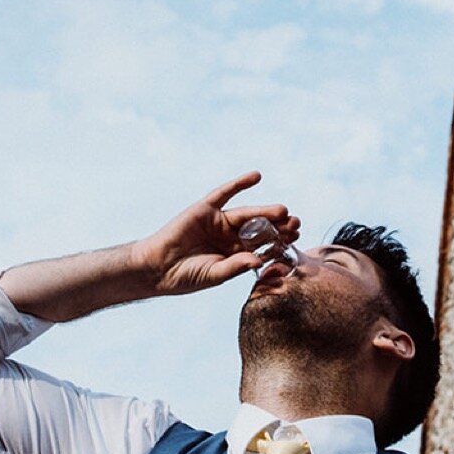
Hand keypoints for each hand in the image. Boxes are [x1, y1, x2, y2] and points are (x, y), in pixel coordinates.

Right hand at [133, 171, 299, 297]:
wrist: (157, 268)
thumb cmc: (185, 276)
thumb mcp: (215, 275)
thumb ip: (235, 267)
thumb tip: (258, 260)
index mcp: (236, 254)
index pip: (262, 246)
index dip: (279, 243)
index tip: (297, 241)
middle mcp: (230, 236)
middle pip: (260, 228)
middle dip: (278, 227)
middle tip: (297, 224)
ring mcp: (218, 221)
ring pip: (247, 213)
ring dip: (266, 211)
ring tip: (284, 210)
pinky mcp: (205, 209)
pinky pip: (224, 193)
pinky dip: (239, 183)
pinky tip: (256, 176)